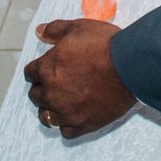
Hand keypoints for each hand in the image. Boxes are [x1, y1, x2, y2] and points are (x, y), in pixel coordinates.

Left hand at [24, 19, 134, 137]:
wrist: (130, 67)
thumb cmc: (104, 45)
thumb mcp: (78, 28)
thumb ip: (54, 30)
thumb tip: (39, 32)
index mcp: (47, 69)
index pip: (30, 73)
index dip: (38, 69)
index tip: (45, 69)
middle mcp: (51, 93)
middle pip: (35, 96)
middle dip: (42, 88)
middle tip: (55, 84)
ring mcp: (66, 112)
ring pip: (46, 117)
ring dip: (50, 109)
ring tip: (61, 102)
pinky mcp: (82, 125)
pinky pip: (65, 132)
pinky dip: (67, 125)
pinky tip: (74, 116)